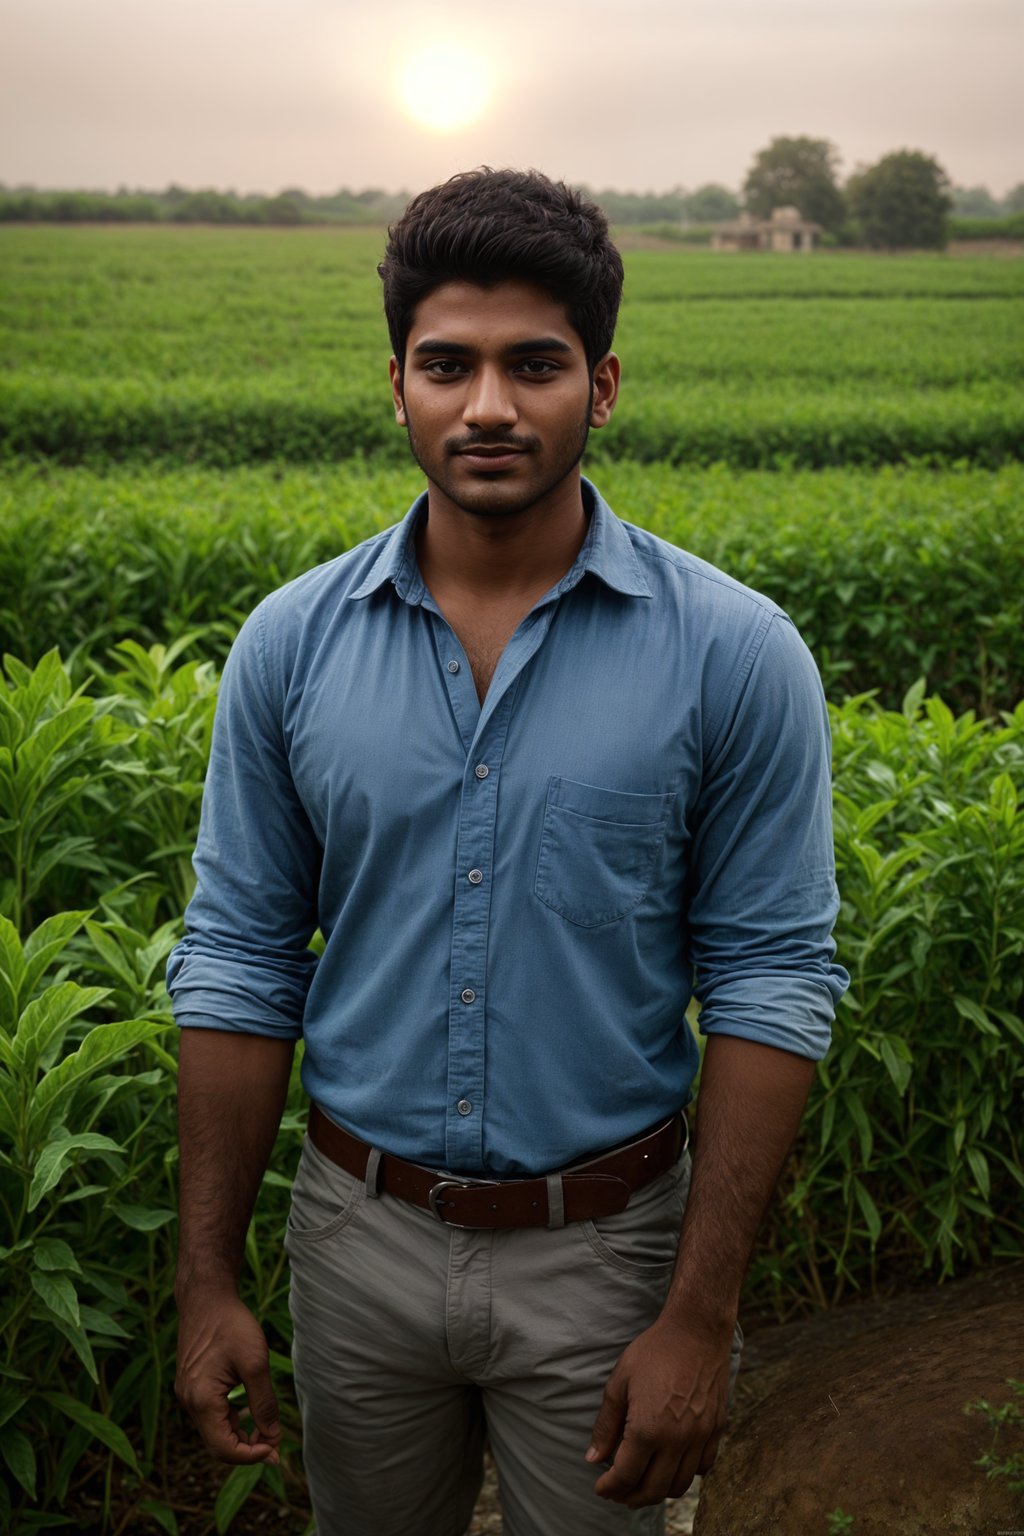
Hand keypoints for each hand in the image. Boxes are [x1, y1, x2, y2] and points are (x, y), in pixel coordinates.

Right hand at [175, 1288, 282, 1464]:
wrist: (207, 1296)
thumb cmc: (231, 1324)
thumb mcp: (255, 1362)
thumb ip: (263, 1403)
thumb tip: (272, 1436)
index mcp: (200, 1400)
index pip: (224, 1448)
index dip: (251, 1455)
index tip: (275, 1449)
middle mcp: (188, 1402)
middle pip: (217, 1444)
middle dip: (247, 1449)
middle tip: (275, 1447)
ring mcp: (187, 1394)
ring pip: (214, 1430)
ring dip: (240, 1435)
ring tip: (267, 1430)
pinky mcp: (191, 1385)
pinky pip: (210, 1415)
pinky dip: (230, 1420)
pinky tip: (250, 1412)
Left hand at [586, 1313, 731, 1508]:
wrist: (697, 1330)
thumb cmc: (654, 1351)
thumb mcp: (619, 1383)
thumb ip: (606, 1425)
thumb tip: (593, 1459)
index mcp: (648, 1430)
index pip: (625, 1476)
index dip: (609, 1488)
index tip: (600, 1488)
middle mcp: (677, 1440)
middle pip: (653, 1490)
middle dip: (631, 1497)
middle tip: (618, 1492)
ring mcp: (700, 1437)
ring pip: (679, 1485)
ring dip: (658, 1491)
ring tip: (643, 1483)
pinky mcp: (717, 1430)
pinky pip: (702, 1468)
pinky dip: (686, 1475)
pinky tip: (671, 1465)